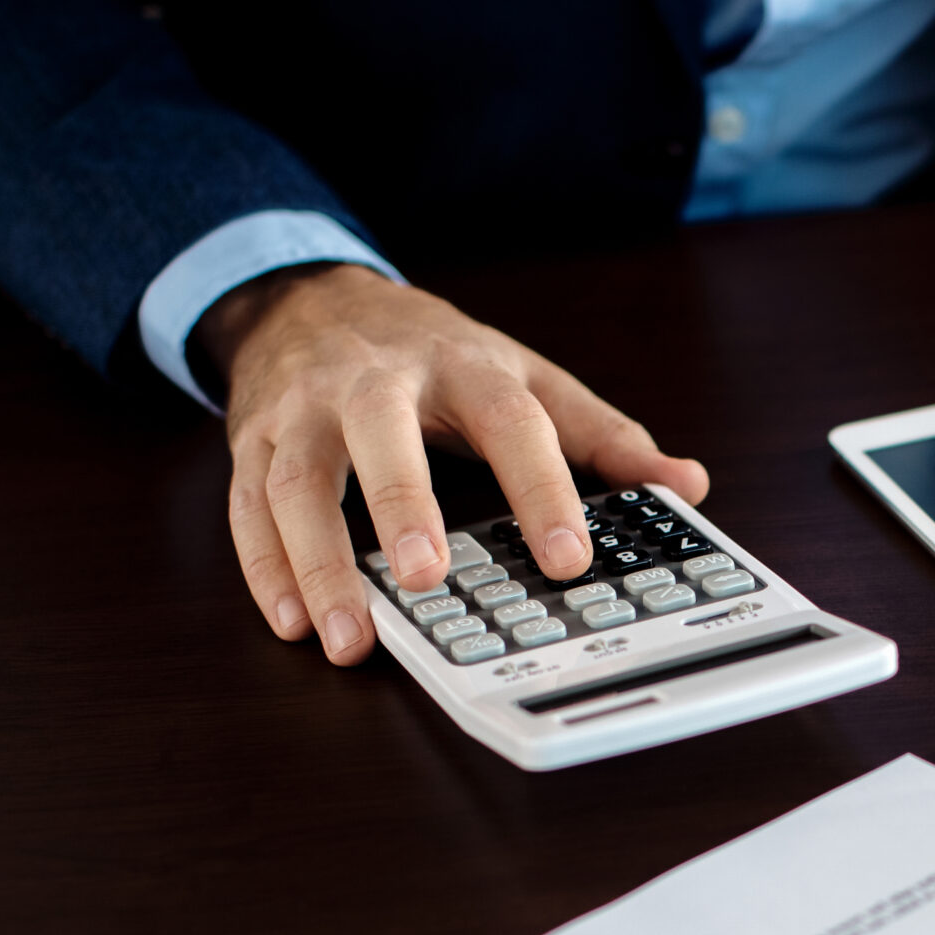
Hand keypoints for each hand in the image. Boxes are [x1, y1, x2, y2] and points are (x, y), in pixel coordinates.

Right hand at [197, 263, 709, 663]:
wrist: (307, 298)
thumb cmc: (427, 351)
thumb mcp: (520, 374)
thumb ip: (600, 434)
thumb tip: (687, 483)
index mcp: (459, 364)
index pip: (509, 420)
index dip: (542, 488)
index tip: (568, 557)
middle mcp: (373, 381)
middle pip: (380, 433)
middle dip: (401, 504)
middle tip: (428, 578)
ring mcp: (303, 411)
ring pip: (297, 482)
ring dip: (319, 563)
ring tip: (348, 636)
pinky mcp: (251, 443)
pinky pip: (247, 507)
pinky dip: (265, 569)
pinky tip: (292, 621)